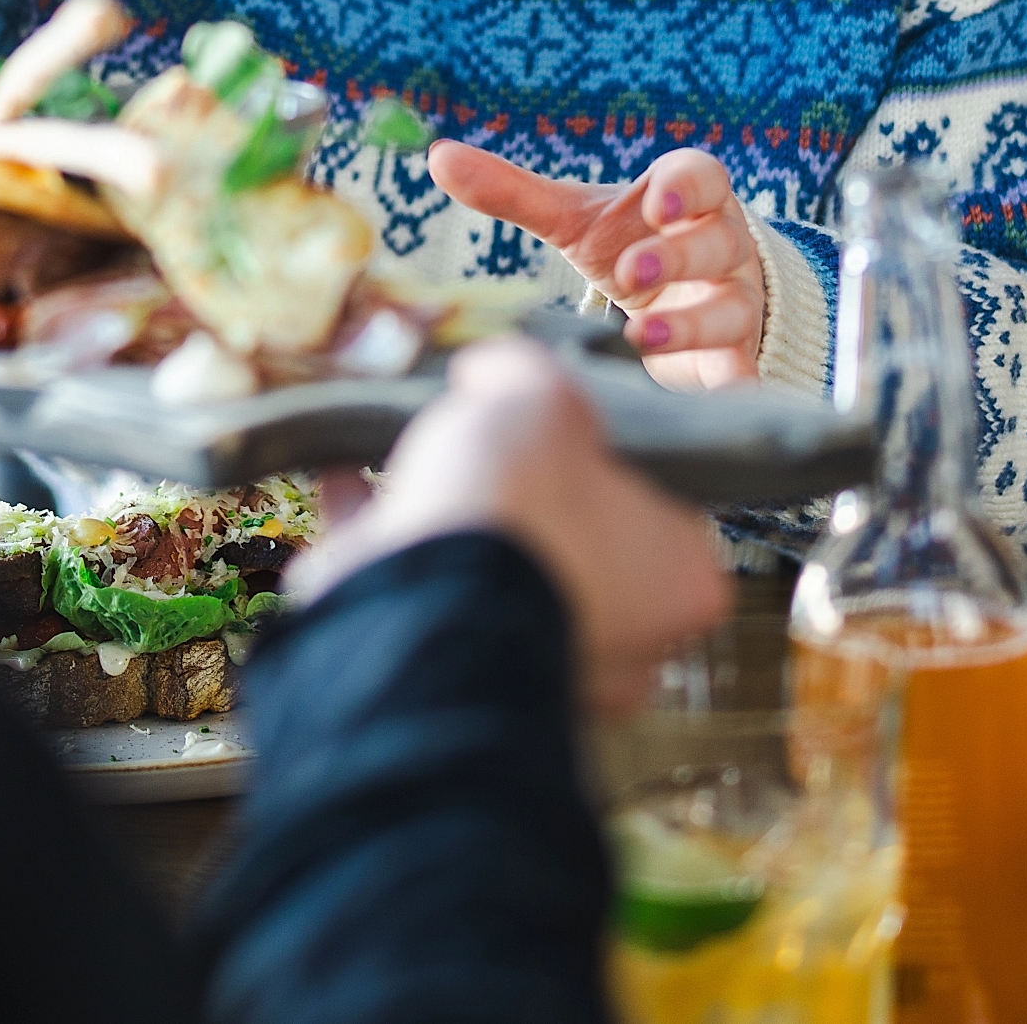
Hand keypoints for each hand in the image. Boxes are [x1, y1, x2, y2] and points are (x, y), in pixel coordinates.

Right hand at [289, 339, 727, 714]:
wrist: (420, 598)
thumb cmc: (518, 506)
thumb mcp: (542, 396)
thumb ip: (529, 371)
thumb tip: (497, 371)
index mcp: (678, 582)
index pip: (659, 498)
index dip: (605, 443)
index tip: (565, 412)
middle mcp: (620, 636)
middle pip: (568, 526)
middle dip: (522, 477)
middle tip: (487, 423)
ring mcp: (529, 654)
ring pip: (490, 555)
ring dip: (449, 499)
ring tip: (410, 435)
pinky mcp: (444, 653)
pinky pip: (412, 571)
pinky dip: (380, 520)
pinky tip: (348, 464)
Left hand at [428, 141, 769, 390]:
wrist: (676, 302)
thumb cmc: (626, 244)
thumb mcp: (572, 220)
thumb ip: (510, 191)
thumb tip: (438, 158)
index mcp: (684, 198)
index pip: (703, 175)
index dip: (685, 187)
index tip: (658, 203)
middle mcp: (720, 246)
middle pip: (718, 241)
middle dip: (679, 256)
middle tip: (632, 274)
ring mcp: (733, 302)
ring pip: (731, 307)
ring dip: (690, 322)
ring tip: (639, 336)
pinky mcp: (733, 357)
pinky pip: (743, 371)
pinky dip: (735, 386)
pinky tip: (720, 399)